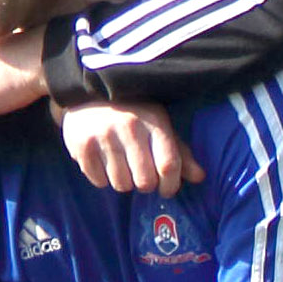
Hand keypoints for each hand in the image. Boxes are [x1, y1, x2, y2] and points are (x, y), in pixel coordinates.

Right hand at [60, 102, 199, 192]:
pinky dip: (103, 179)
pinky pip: (99, 182)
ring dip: (124, 182)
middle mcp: (129, 127)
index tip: (167, 189)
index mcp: (154, 120)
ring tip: (122, 166)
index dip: (171, 185)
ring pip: (121, 184)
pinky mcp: (82, 145)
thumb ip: (179, 151)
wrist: (90, 92)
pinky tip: (104, 163)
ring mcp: (103, 136)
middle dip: (146, 185)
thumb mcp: (159, 123)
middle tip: (142, 176)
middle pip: (144, 181)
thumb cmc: (133, 112)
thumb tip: (200, 178)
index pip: (168, 165)